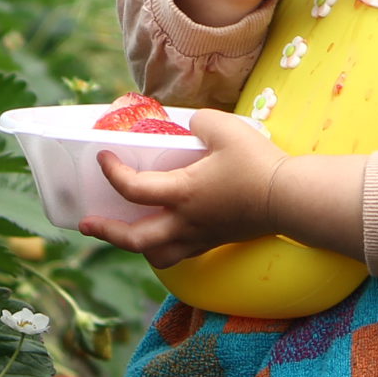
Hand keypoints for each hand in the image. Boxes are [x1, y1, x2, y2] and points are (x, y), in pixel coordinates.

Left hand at [81, 110, 288, 268]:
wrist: (290, 199)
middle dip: (107, 232)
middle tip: (87, 223)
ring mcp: (201, 236)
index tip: (102, 157)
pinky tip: (166, 233)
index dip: (111, 172)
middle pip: (135, 239)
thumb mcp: (225, 128)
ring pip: (157, 255)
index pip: (133, 188)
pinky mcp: (216, 241)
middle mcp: (185, 221)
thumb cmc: (257, 163)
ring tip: (127, 233)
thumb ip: (199, 121)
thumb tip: (189, 126)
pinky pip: (181, 253)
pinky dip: (164, 247)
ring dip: (136, 246)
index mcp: (182, 192)